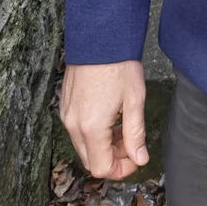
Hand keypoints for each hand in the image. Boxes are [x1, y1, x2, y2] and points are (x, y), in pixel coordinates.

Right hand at [59, 61, 148, 179]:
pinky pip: (77, 130)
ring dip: (104, 145)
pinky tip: (110, 116)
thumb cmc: (118, 64)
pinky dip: (94, 132)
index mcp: (91, 127)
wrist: (100, 36)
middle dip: (113, 157)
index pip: (101, 168)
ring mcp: (67, 114)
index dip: (121, 169)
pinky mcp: (65, 104)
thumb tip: (140, 159)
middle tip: (133, 143)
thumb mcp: (135, 100)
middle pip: (91, 160)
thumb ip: (136, 134)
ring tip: (124, 126)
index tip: (137, 158)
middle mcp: (73, 124)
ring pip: (84, 145)